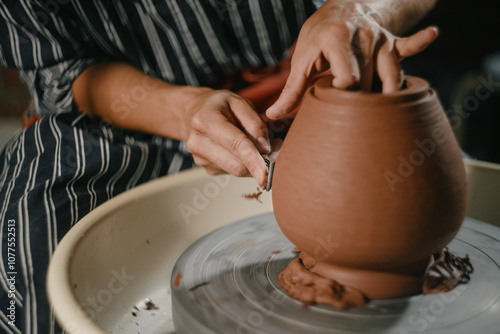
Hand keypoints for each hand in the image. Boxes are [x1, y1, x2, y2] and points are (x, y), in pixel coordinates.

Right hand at [185, 89, 270, 185]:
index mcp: (205, 120)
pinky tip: (242, 150)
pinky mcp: (206, 168)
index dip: (253, 160)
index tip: (265, 175)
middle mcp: (198, 142)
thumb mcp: (241, 103)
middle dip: (259, 162)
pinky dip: (243, 164)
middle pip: (237, 165)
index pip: (235, 145)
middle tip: (275, 147)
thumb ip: (255, 124)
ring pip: (236, 170)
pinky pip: (232, 171)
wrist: (194, 112)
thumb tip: (265, 149)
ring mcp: (200, 158)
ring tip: (257, 144)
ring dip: (252, 163)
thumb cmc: (221, 106)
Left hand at [266, 1, 438, 119]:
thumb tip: (272, 116)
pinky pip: (409, 45)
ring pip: (391, 76)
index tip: (334, 105)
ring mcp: (380, 39)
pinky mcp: (393, 42)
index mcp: (335, 40)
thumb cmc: (318, 37)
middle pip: (369, 84)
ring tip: (381, 113)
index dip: (342, 98)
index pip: (347, 80)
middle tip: (350, 113)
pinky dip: (418, 43)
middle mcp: (362, 37)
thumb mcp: (301, 59)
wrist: (341, 7)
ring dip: (385, 95)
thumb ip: (291, 90)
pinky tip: (431, 33)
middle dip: (360, 103)